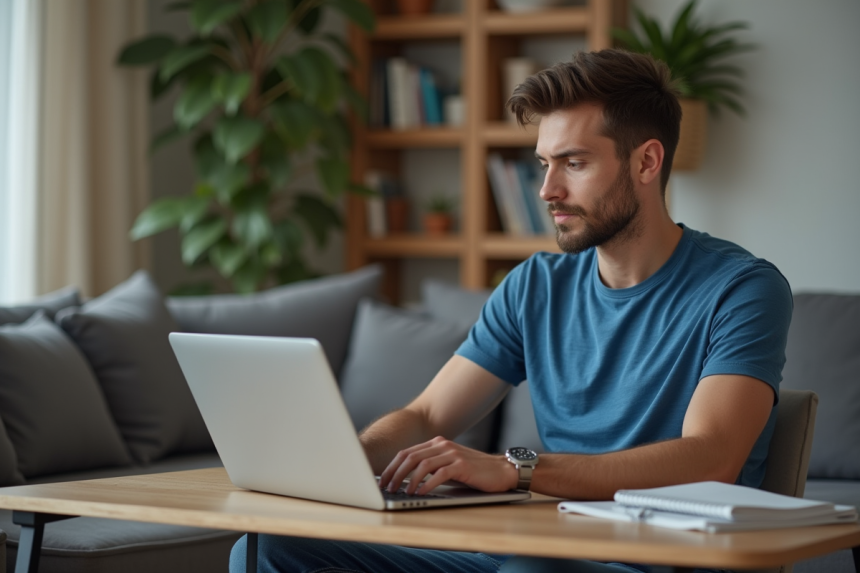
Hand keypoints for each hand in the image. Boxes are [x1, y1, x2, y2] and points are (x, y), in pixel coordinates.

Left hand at [379, 436, 518, 494]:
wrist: (501, 470)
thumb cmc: (474, 471)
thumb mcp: (448, 464)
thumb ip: (431, 466)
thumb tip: (405, 480)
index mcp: (437, 443)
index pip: (407, 452)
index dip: (393, 466)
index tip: (383, 480)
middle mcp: (443, 445)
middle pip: (410, 457)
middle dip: (395, 473)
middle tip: (387, 488)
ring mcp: (453, 453)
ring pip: (422, 465)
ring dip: (409, 480)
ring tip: (403, 492)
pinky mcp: (462, 465)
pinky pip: (439, 474)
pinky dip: (427, 484)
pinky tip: (422, 493)